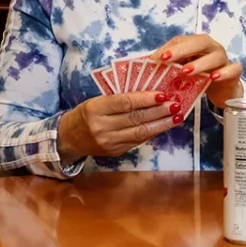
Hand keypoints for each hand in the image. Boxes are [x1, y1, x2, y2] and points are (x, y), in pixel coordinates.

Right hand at [57, 92, 171, 161]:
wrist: (69, 138)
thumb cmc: (86, 113)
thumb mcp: (97, 101)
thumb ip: (119, 99)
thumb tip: (150, 94)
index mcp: (95, 109)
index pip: (124, 103)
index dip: (145, 99)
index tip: (163, 94)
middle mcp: (101, 127)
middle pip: (135, 118)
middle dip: (159, 111)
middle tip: (176, 104)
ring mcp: (108, 142)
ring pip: (139, 132)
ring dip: (161, 124)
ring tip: (176, 116)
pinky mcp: (115, 152)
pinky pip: (137, 141)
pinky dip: (152, 132)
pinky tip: (163, 126)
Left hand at [150, 34, 243, 108]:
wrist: (222, 91)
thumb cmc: (200, 78)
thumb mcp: (182, 72)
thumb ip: (169, 68)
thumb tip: (147, 67)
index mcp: (196, 44)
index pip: (181, 40)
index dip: (168, 48)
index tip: (154, 59)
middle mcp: (211, 47)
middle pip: (199, 42)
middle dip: (181, 49)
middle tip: (166, 59)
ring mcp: (224, 59)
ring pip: (215, 56)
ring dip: (200, 63)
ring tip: (186, 71)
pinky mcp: (234, 72)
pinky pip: (233, 69)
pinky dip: (224, 72)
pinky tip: (213, 77)